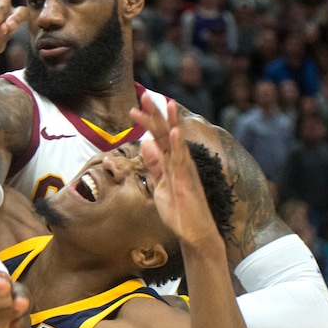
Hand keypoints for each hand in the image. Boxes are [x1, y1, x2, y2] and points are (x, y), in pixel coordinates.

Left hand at [140, 96, 219, 247]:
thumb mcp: (160, 185)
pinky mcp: (187, 181)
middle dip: (156, 114)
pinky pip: (182, 161)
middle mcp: (179, 161)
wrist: (193, 232)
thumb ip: (154, 165)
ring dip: (170, 123)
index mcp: (171, 162)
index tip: (134, 108)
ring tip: (165, 103)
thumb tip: (145, 142)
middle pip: (166, 133)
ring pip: (175, 142)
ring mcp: (185, 170)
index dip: (147, 122)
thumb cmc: (179, 210)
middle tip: (144, 95)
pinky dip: (178, 146)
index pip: (158, 137)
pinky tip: (175, 131)